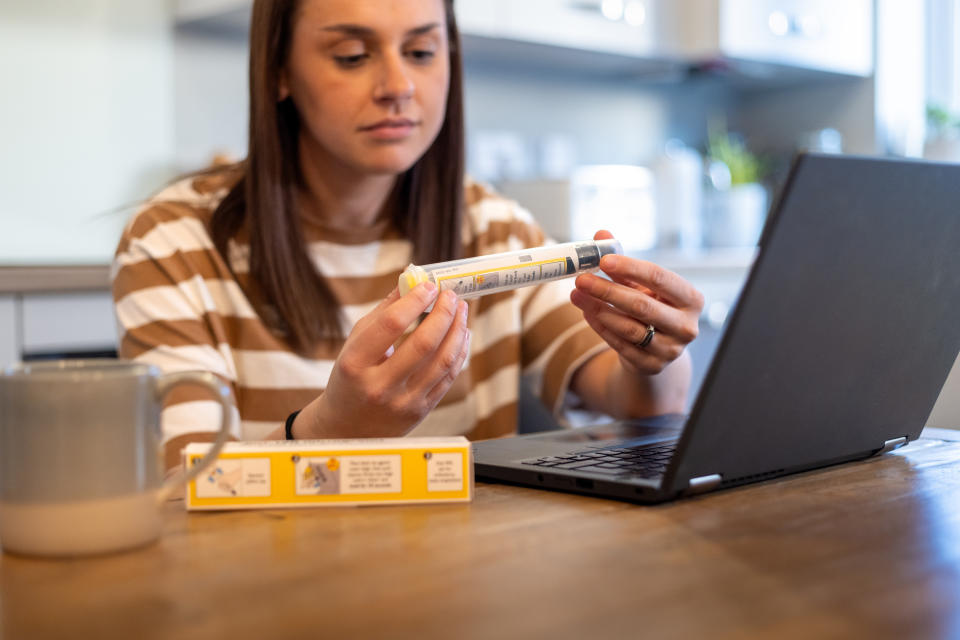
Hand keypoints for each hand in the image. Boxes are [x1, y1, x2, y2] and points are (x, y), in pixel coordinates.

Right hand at [303, 283, 470, 437]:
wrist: (346, 429)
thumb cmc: (350, 377)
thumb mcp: (354, 344)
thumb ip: (383, 312)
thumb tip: (412, 280)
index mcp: (356, 364)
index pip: (391, 324)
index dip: (415, 300)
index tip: (429, 285)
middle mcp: (379, 386)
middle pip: (423, 343)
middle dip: (443, 313)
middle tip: (451, 295)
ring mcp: (403, 402)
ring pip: (443, 361)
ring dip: (458, 330)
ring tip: (461, 310)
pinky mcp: (421, 411)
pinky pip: (449, 377)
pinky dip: (459, 351)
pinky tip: (461, 333)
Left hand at [571, 230, 703, 375]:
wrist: (655, 349)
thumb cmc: (650, 306)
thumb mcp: (641, 284)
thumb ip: (623, 262)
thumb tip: (601, 234)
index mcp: (691, 299)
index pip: (660, 278)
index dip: (630, 268)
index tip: (603, 260)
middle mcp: (686, 326)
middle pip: (642, 305)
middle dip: (607, 290)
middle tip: (581, 279)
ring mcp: (670, 349)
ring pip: (629, 328)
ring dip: (599, 309)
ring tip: (577, 295)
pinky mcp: (652, 366)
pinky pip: (621, 345)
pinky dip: (600, 328)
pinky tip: (587, 312)